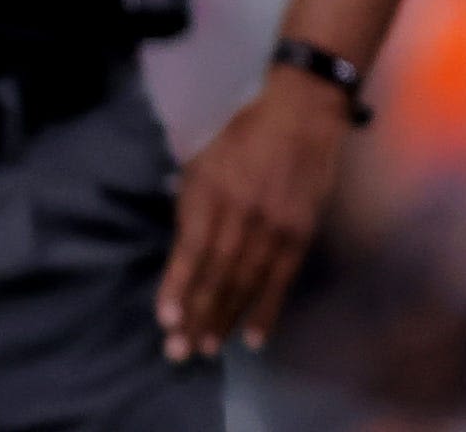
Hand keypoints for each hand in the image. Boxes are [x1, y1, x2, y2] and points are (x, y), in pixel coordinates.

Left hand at [156, 66, 351, 360]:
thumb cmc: (240, 134)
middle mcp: (242, 213)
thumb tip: (180, 242)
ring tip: (207, 348)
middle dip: (196, 314)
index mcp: (211, 191)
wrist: (301, 115)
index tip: (164, 318)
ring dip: (225, 318)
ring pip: (246, 282)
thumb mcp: (202, 158)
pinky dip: (267, 310)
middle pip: (217, 273)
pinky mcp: (301, 234)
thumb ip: (189, 200)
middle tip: (179, 351)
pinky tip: (254, 338)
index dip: (178, 285)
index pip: (192, 249)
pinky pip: (281, 279)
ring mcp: (274, 226)